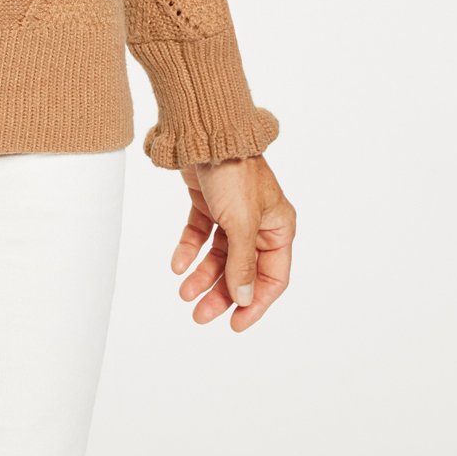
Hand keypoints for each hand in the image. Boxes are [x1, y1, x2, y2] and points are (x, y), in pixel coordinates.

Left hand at [168, 153, 294, 329]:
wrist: (204, 131)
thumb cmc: (233, 172)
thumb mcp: (241, 224)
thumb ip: (242, 265)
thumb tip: (242, 299)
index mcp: (278, 227)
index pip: (272, 277)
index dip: (255, 303)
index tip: (235, 323)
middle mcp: (259, 221)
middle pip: (242, 269)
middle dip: (222, 293)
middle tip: (200, 315)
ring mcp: (233, 212)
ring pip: (219, 254)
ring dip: (203, 275)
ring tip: (184, 294)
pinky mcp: (209, 202)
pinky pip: (200, 234)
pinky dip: (189, 249)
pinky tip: (178, 265)